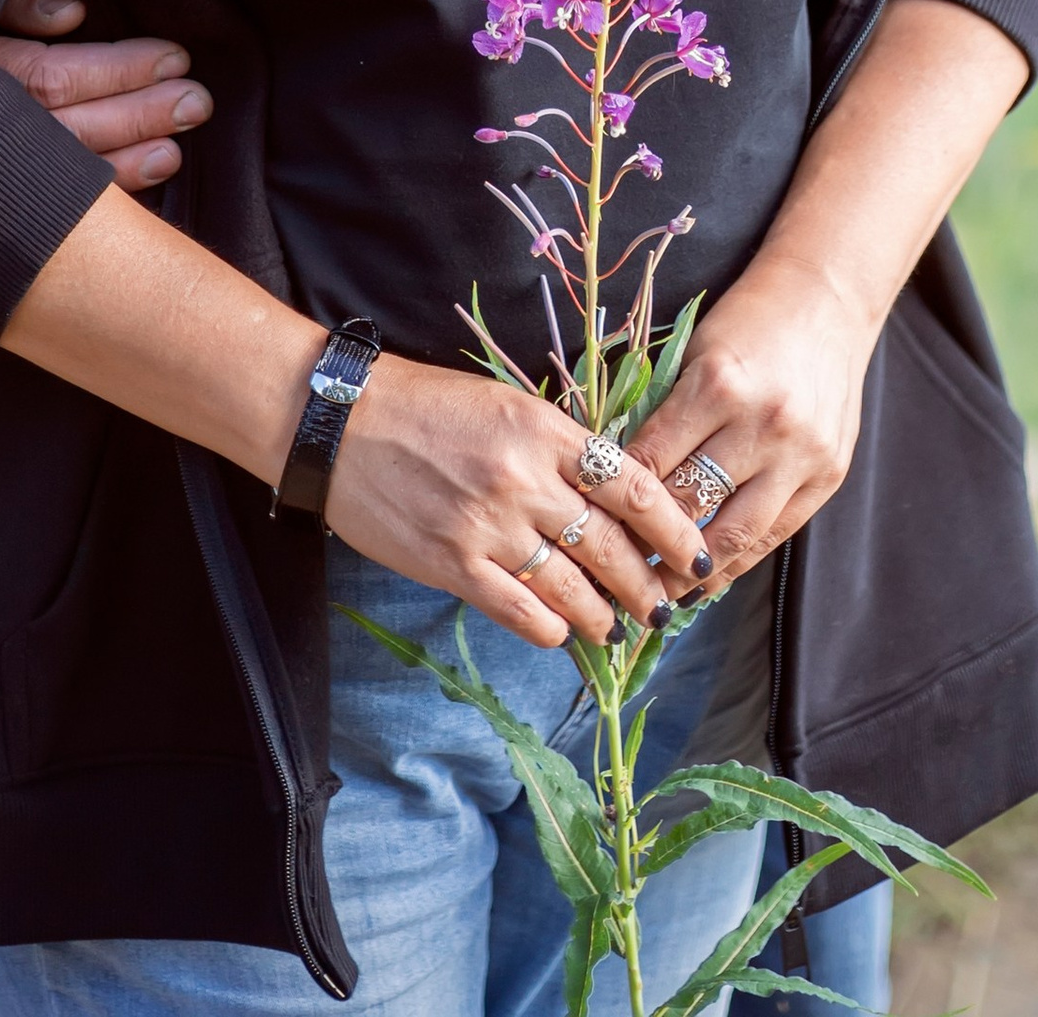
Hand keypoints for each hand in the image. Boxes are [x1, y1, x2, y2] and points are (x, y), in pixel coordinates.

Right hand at [0, 0, 209, 189]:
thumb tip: (73, 14)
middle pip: (64, 128)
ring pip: (56, 170)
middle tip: (196, 103)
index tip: (173, 58)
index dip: (116, 71)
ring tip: (175, 148)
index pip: (52, 76)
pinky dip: (93, 192)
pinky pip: (44, 198)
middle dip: (135, 116)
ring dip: (121, 161)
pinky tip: (137, 181)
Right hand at [326, 356, 716, 655]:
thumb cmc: (424, 405)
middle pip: (611, 545)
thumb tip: (611, 493)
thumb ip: (557, 445)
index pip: (633, 486)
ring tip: (618, 629)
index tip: (697, 555)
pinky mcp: (452, 564)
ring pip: (572, 587)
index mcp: (543, 429)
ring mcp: (487, 526)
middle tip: (666, 607)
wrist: (341, 423)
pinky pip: (520, 611)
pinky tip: (561, 632)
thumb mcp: (504, 405)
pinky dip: (550, 629)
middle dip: (648, 586)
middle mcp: (524, 479)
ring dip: (604, 616)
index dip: (675, 529)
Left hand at [627, 254, 878, 591]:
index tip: (589, 530)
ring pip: (734, 537)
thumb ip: (664, 413)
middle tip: (610, 575)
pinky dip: (737, 561)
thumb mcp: (695, 351)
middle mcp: (763, 423)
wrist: (829, 299)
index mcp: (719, 383)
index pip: (652, 462)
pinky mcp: (829, 476)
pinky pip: (774, 535)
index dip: (615, 502)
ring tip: (655, 596)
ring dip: (690, 572)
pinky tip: (706, 578)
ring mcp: (802, 455)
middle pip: (689, 506)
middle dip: (646, 546)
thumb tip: (616, 477)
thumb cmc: (749, 318)